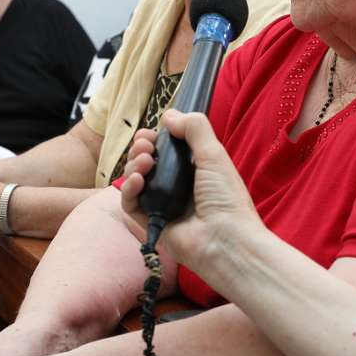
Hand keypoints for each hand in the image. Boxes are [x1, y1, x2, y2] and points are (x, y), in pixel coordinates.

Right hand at [120, 111, 261, 269]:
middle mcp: (177, 188)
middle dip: (141, 149)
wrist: (226, 240)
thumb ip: (195, 129)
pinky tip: (137, 180)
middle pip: (147, 163)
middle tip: (145, 146)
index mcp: (194, 171)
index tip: (152, 132)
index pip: (166, 150)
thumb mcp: (214, 155)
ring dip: (133, 165)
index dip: (155, 139)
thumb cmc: (226, 199)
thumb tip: (169, 115)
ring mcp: (163, 206)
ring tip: (145, 161)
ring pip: (136, 181)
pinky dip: (129, 189)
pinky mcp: (151, 223)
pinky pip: (130, 204)